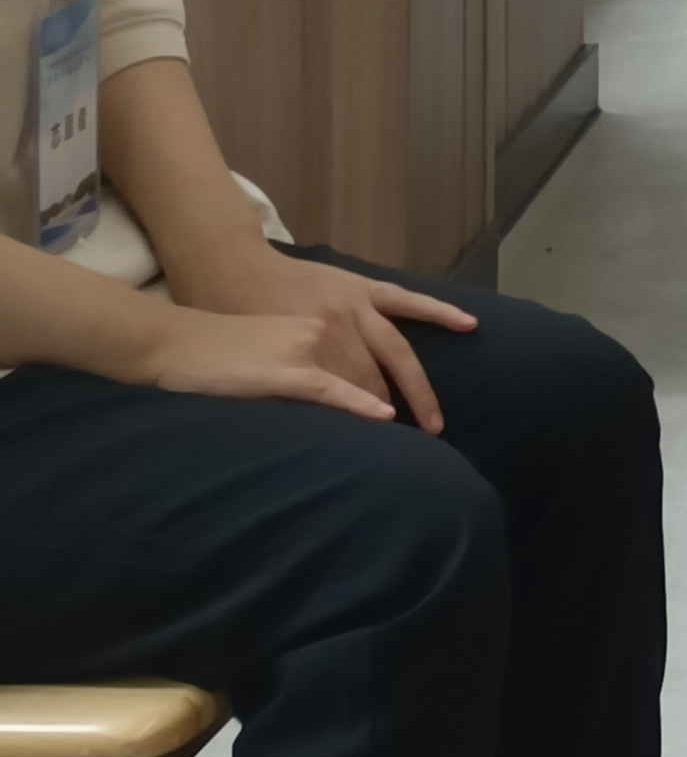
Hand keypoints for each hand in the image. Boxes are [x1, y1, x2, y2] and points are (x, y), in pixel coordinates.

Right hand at [145, 251, 476, 428]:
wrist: (182, 339)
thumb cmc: (235, 340)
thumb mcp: (294, 333)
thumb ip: (327, 350)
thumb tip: (354, 384)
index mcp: (340, 309)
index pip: (390, 349)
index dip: (414, 383)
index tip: (432, 411)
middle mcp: (334, 321)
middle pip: (385, 369)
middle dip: (413, 401)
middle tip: (435, 432)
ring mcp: (311, 343)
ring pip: (364, 381)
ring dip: (385, 412)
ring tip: (410, 447)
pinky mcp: (286, 369)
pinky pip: (333, 389)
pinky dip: (360, 404)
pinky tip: (385, 418)